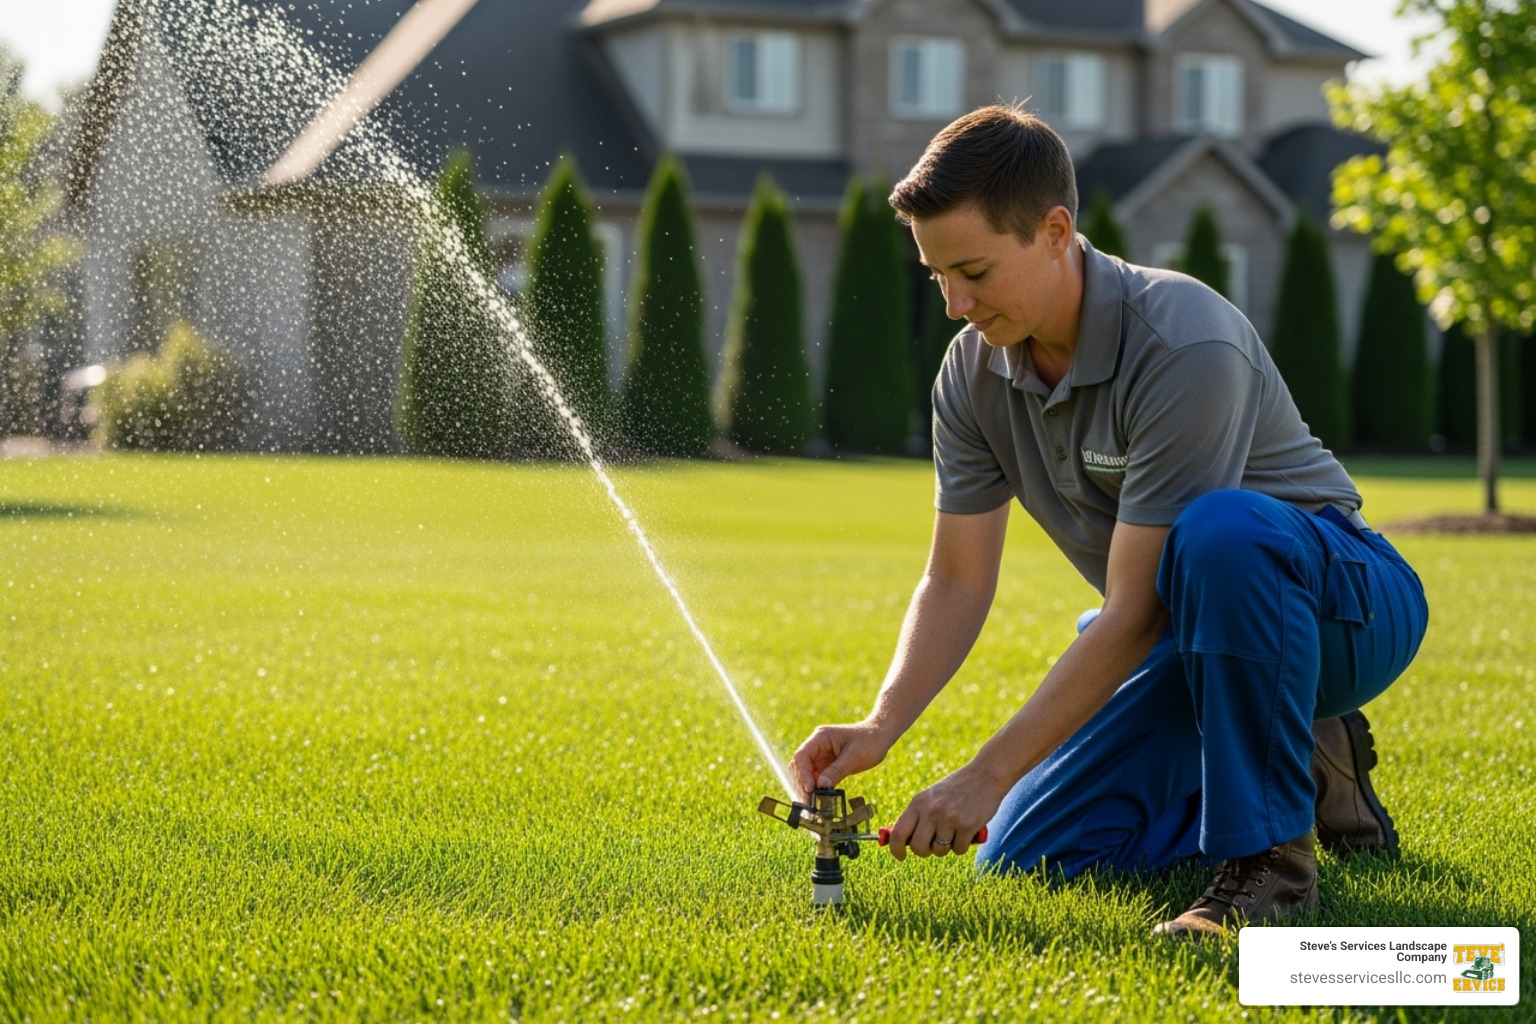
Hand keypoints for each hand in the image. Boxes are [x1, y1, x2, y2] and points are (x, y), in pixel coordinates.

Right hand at [790, 721, 891, 801]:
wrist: (880, 736)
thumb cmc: (869, 741)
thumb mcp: (855, 756)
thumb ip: (837, 771)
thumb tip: (821, 786)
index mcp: (821, 738)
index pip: (802, 756)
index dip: (802, 774)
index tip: (809, 789)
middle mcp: (817, 746)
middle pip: (800, 766)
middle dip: (802, 785)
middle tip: (808, 804)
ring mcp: (820, 756)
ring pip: (806, 775)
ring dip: (807, 789)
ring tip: (812, 806)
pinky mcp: (826, 765)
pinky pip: (816, 779)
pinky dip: (816, 790)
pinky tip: (819, 802)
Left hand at [884, 761, 1007, 859]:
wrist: (985, 775)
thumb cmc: (956, 789)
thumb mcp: (931, 797)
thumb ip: (917, 817)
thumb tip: (901, 842)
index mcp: (918, 802)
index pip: (898, 833)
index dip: (896, 849)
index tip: (900, 856)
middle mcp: (931, 810)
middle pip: (918, 847)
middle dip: (925, 851)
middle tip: (934, 844)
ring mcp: (949, 818)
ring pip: (939, 851)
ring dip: (947, 847)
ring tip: (954, 831)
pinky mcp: (967, 826)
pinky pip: (959, 850)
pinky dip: (963, 845)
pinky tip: (967, 831)